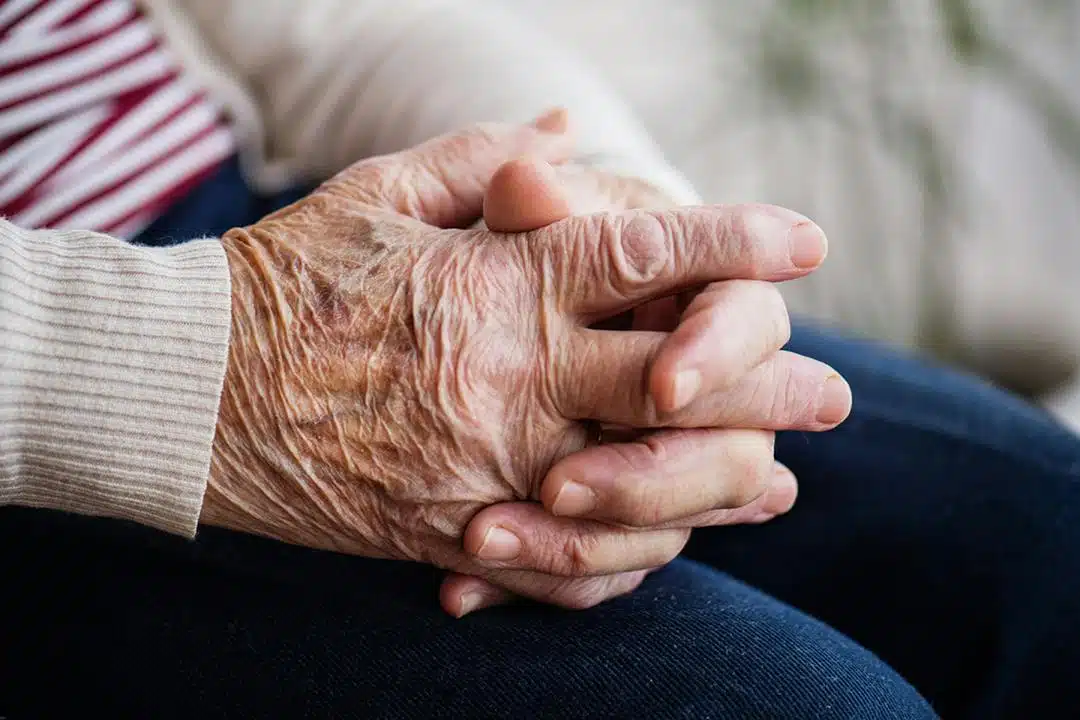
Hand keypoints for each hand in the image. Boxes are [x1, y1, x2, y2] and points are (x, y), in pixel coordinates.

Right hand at [200, 117, 842, 608]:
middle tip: (832, 393)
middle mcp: (509, 380)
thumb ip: (488, 163)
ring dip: (723, 480)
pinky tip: (677, 538)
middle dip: (766, 381)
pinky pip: (564, 558)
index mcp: (498, 284)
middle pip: (674, 382)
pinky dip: (634, 550)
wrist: (189, 391)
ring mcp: (485, 467)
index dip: (736, 244)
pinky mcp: (452, 530)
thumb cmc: (287, 278)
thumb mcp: (382, 194)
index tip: (807, 243)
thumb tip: (572, 136)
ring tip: (778, 478)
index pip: (645, 257)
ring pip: (642, 486)